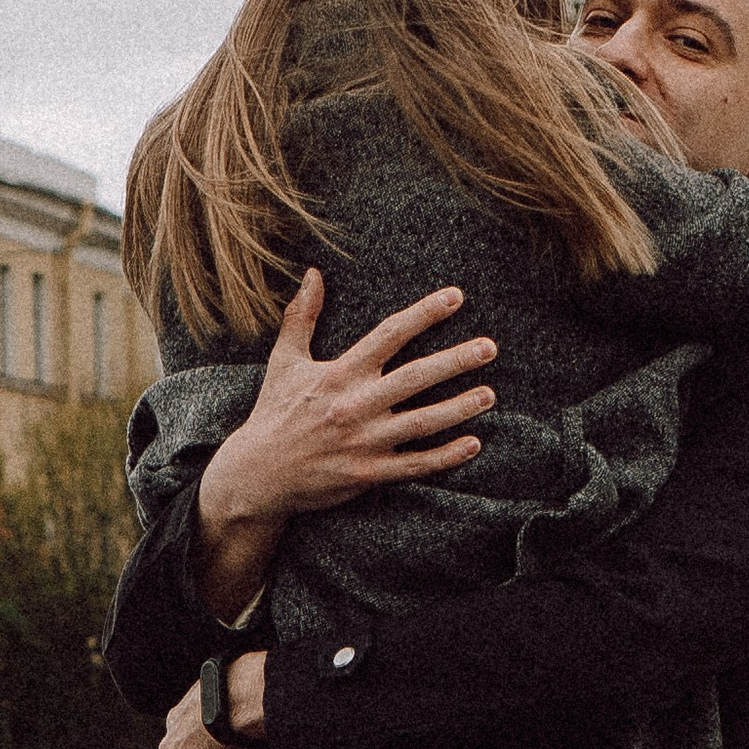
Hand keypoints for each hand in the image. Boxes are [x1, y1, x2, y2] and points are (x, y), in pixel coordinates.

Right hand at [195, 268, 496, 618]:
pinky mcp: (368, 473)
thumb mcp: (285, 361)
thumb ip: (302, 317)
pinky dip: (445, 456)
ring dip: (458, 408)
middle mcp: (355, 405)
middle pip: (415, 377)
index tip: (456, 297)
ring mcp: (364, 442)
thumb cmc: (274, 412)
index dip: (424, 314)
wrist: (258, 474)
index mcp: (339, 374)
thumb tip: (313, 274)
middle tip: (490, 347)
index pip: (389, 335)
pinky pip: (415, 465)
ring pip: (421, 423)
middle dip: (455, 360)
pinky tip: (473, 443)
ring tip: (489, 394)